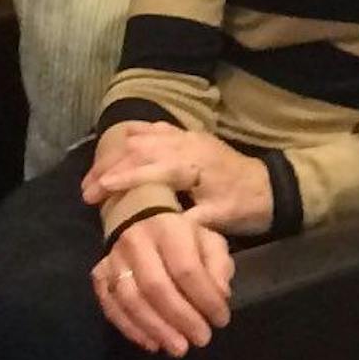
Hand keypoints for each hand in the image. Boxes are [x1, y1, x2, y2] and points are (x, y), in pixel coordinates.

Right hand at [84, 124, 273, 235]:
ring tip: (95, 175)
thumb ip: (188, 223)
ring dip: (117, 153)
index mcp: (194, 166)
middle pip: (139, 150)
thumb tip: (156, 230)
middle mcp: (189, 146)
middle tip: (86, 190)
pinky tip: (121, 144)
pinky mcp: (192, 136)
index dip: (121, 179)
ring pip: (144, 138)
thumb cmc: (245, 206)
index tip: (95, 194)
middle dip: (109, 167)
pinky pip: (158, 129)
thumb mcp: (219, 219)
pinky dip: (136, 135)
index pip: (149, 169)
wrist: (273, 188)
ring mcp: (190, 138)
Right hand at [90, 208, 234, 356]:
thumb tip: (220, 296)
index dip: (205, 298)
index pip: (187, 269)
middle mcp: (136, 243)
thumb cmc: (183, 237)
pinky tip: (152, 343)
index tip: (221, 320)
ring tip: (178, 348)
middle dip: (181, 318)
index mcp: (169, 229)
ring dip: (155, 329)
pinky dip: (131, 329)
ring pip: (130, 300)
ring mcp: (113, 260)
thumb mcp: (210, 242)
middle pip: (155, 287)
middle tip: (201, 340)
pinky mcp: (98, 276)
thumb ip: (218, 266)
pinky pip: (111, 307)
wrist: (137, 219)